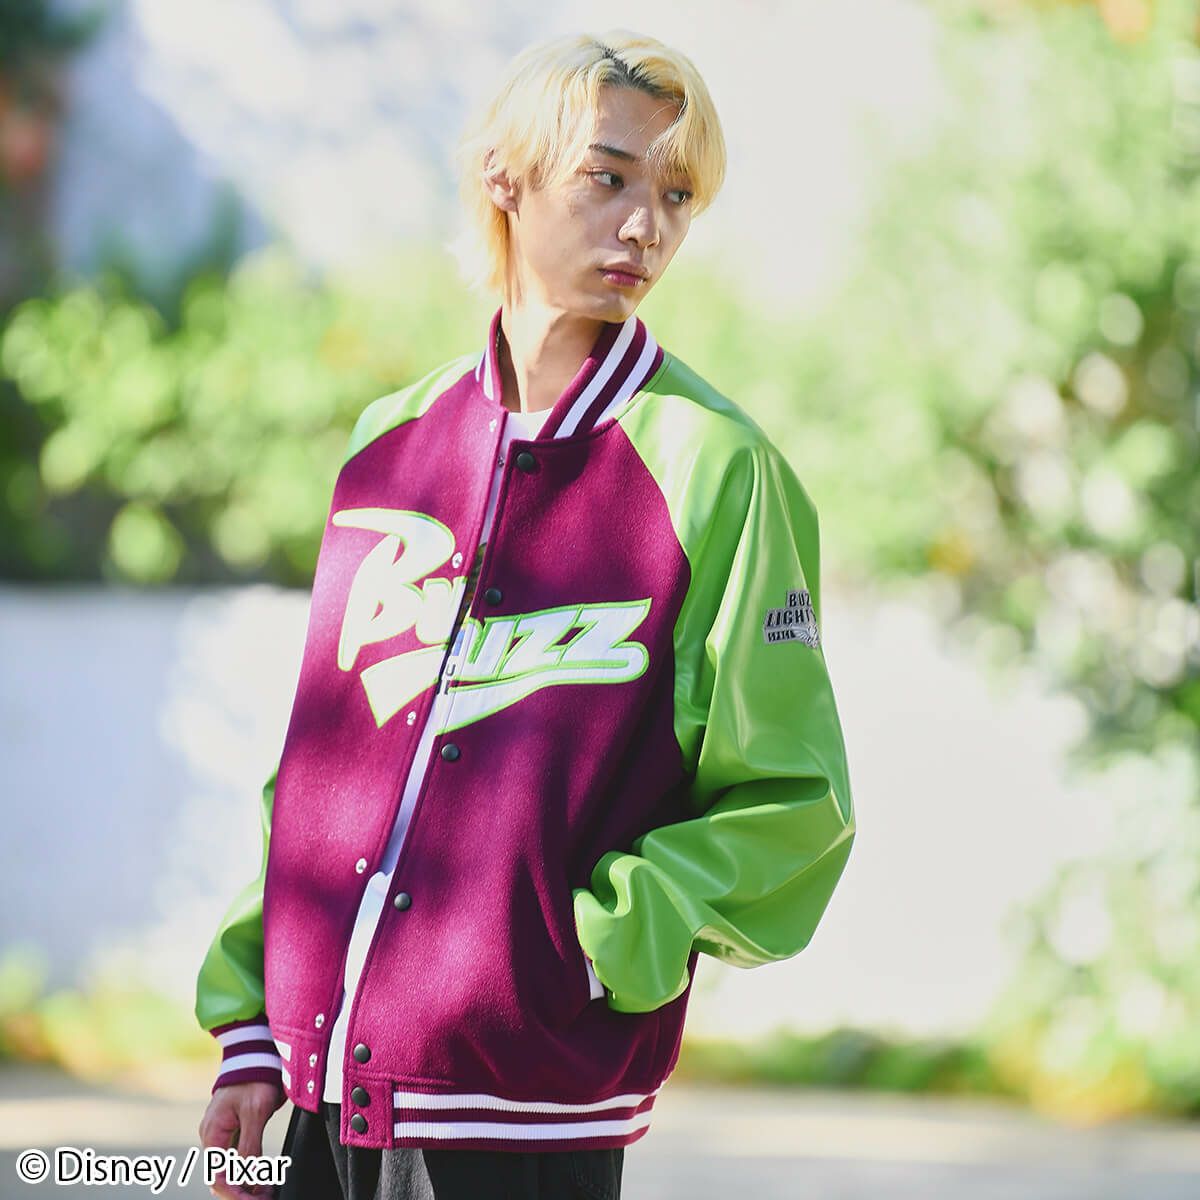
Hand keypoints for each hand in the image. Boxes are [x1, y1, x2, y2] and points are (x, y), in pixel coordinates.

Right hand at [198, 1080, 286, 1199]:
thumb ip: (251, 1144)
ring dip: (246, 1185)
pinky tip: (265, 1179)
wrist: (255, 1054)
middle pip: (222, 1177)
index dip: (235, 1194)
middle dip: (242, 1193)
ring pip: (229, 1170)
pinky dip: (249, 1172)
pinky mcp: (233, 1130)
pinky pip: (237, 1159)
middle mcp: (213, 1137)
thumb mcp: (255, 1110)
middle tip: (267, 1198)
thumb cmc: (254, 1078)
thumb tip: (249, 1177)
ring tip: (268, 1193)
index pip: (218, 1176)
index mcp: (213, 1133)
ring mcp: (222, 1134)